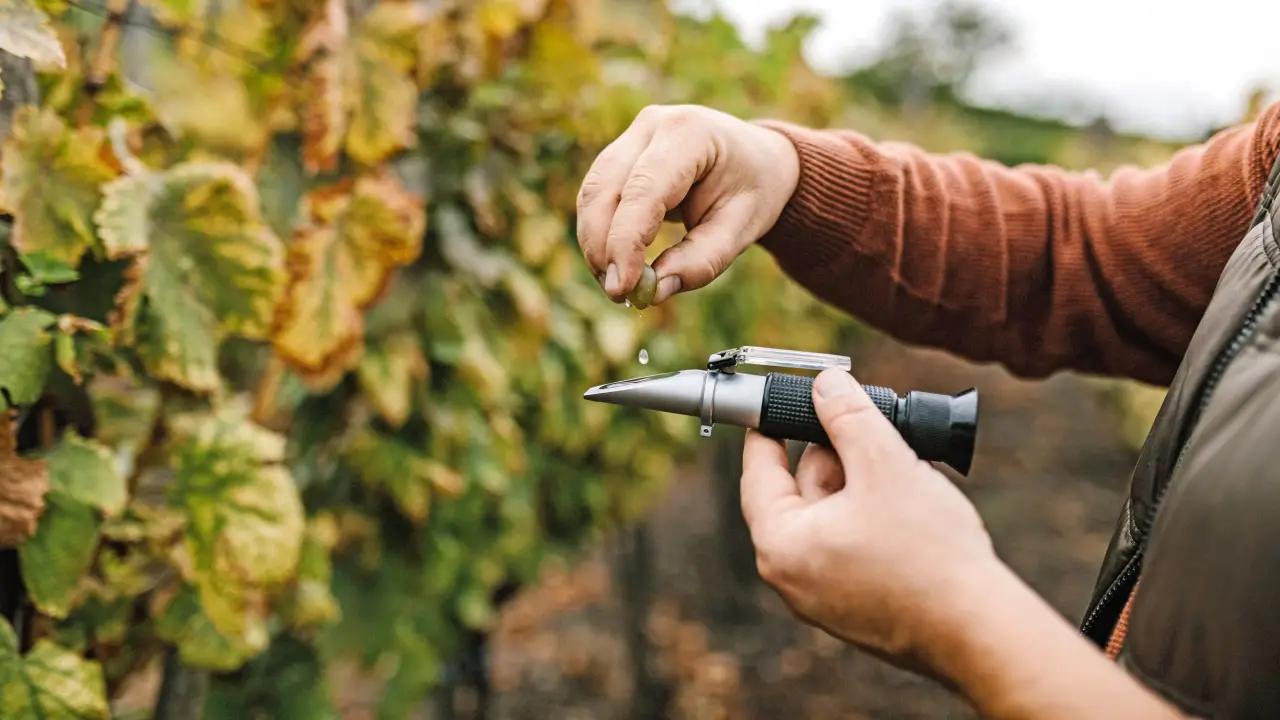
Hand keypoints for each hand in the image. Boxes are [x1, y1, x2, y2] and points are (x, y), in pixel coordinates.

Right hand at [576, 104, 799, 303]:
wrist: (757, 158)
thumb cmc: (753, 188)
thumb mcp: (743, 228)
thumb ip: (703, 260)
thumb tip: (654, 291)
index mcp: (690, 133)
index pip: (644, 189)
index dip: (625, 240)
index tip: (621, 287)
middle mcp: (652, 125)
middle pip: (605, 188)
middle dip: (602, 246)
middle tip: (617, 293)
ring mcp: (631, 136)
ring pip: (592, 193)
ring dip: (595, 244)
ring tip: (618, 285)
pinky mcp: (620, 155)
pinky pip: (595, 196)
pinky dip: (599, 234)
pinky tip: (615, 264)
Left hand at [740, 368, 1000, 672]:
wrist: (979, 631)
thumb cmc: (927, 553)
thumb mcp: (884, 463)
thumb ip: (849, 415)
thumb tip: (825, 384)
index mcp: (780, 544)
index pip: (758, 472)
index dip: (767, 429)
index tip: (774, 403)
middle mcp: (792, 577)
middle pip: (799, 493)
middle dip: (833, 454)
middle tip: (865, 421)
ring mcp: (824, 598)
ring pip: (832, 518)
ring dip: (858, 484)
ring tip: (899, 462)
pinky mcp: (857, 609)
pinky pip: (852, 547)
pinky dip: (872, 517)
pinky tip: (909, 501)